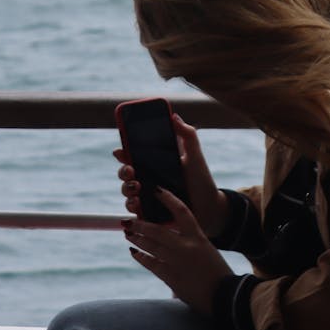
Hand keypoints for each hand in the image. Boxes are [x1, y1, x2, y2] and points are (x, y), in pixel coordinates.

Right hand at [114, 113, 227, 236]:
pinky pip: (134, 210)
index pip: (133, 155)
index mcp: (155, 163)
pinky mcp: (149, 213)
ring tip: (137, 187)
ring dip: (126, 188)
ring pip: (126, 190)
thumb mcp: (195, 155)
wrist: (209, 206)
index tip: (120, 151)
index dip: (123, 152)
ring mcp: (147, 196)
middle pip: (125, 172)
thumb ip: (187, 134)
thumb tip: (174, 116)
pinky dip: (131, 206)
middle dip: (123, 170)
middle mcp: (148, 178)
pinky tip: (137, 203)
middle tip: (131, 170)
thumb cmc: (201, 179)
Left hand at [122, 188, 232, 314]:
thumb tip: (171, 240)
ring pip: (151, 246)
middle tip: (129, 220)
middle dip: (141, 224)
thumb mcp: (207, 251)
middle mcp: (187, 246)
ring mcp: (178, 262)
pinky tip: (134, 252)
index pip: (181, 211)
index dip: (168, 199)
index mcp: (198, 237)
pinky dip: (141, 257)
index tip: (156, 190)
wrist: (226, 297)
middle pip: (158, 230)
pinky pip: (151, 264)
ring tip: (128, 233)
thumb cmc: (218, 274)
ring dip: (138, 239)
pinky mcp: (172, 277)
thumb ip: (190, 243)